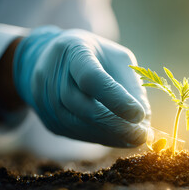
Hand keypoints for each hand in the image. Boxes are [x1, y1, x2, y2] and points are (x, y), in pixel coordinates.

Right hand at [13, 26, 150, 146]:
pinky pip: (76, 134)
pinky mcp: (48, 120)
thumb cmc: (96, 57)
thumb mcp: (118, 58)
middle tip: (142, 136)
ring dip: (110, 136)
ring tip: (135, 139)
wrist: (53, 60)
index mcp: (73, 50)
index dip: (116, 99)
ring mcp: (44, 99)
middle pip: (84, 107)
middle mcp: (51, 74)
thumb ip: (131, 84)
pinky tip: (119, 139)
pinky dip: (100, 139)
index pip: (91, 78)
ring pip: (79, 125)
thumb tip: (144, 119)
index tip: (140, 115)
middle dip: (116, 125)